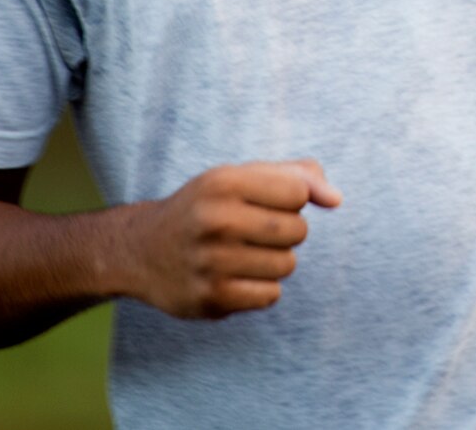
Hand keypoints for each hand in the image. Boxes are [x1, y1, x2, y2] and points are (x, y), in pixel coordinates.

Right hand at [122, 159, 340, 319]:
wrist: (140, 250)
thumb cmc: (207, 207)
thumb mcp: (242, 176)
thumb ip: (297, 176)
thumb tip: (336, 200)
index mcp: (223, 182)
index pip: (298, 193)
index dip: (292, 199)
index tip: (267, 203)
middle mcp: (214, 220)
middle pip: (297, 230)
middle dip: (287, 232)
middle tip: (254, 231)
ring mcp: (210, 262)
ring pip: (287, 265)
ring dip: (275, 262)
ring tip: (243, 254)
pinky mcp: (210, 298)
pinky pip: (270, 295)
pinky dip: (262, 288)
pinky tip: (235, 277)